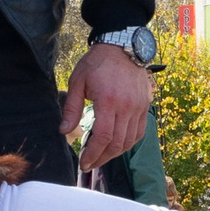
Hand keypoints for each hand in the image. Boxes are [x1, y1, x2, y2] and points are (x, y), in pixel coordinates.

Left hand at [62, 43, 152, 170]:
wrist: (122, 46)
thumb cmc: (97, 63)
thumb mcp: (78, 82)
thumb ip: (71, 109)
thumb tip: (64, 132)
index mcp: (108, 101)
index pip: (103, 137)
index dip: (93, 154)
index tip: (84, 162)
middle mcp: (127, 106)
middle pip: (117, 143)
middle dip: (102, 158)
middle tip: (89, 164)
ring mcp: (139, 107)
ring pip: (130, 141)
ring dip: (115, 153)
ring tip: (101, 157)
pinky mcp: (145, 106)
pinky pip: (139, 132)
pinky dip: (129, 143)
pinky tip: (117, 146)